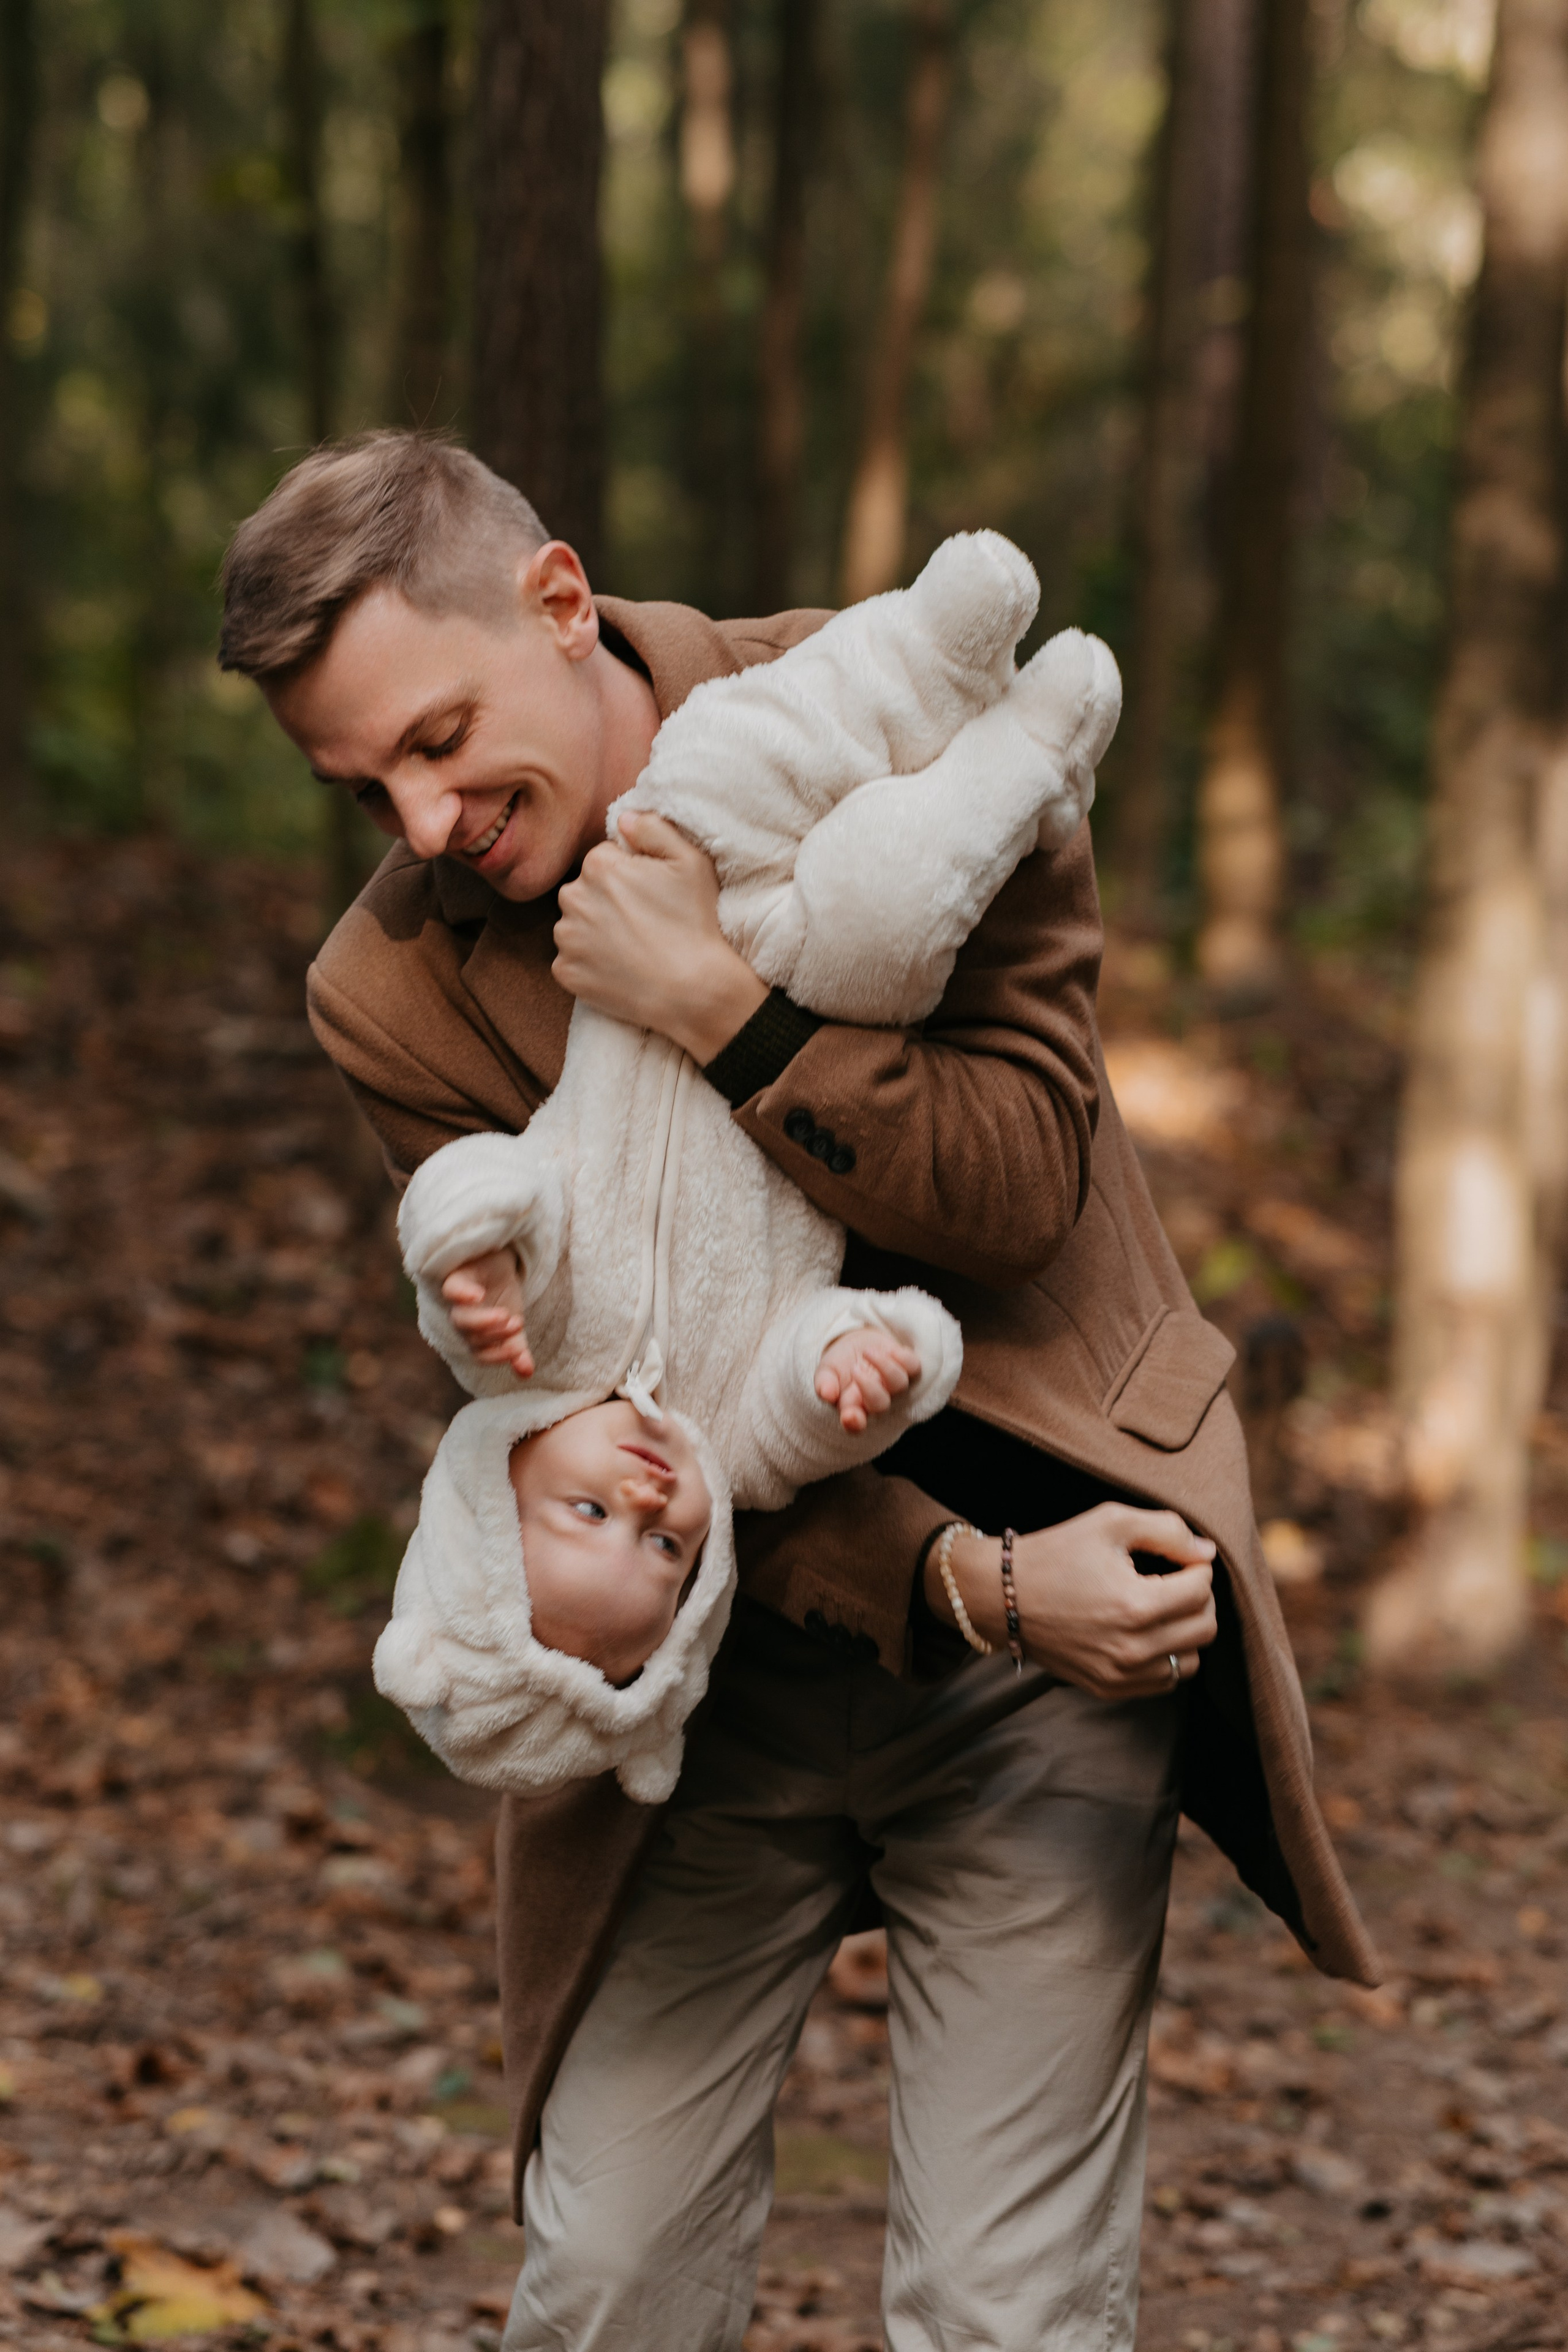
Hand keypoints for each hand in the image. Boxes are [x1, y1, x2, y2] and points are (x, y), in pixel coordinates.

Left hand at [440, 1247, 532, 1378]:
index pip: (480, 1354)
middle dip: (495, 1335)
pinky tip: (478, 1296)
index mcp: (476, 1334)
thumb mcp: (514, 1322)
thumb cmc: (501, 1293)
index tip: (517, 1350)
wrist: (496, 1259)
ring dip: (482, 1321)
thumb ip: (517, 1347)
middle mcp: (463, 1320)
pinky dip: (462, 1295)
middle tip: (517, 1324)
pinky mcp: (455, 1278)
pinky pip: (451, 1290)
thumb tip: (527, 1374)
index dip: (497, 1356)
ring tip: (505, 1315)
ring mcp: (457, 1300)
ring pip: (460, 1319)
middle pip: (471, 1337)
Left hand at [553, 809, 767, 1062]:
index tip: (650, 894)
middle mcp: (573, 897)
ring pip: (575, 925)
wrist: (692, 990)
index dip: (629, 874)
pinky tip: (619, 968)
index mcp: (598, 865)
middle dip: (607, 901)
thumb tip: (624, 820)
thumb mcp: (690, 861)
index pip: (604, 859)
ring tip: (632, 946)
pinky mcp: (565, 972)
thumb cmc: (694, 923)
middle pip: (585, 891)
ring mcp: (566, 938)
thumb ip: (653, 828)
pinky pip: (571, 960)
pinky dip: (589, 964)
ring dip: (595, 931)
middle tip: (643, 921)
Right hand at [815, 1328, 921, 1432]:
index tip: (849, 1416)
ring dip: (884, 1367)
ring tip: (867, 1352)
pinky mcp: (907, 1367)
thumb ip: (824, 1383)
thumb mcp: (826, 1371)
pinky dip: (903, 1358)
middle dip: (869, 1389)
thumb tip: (826, 1394)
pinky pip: (913, 1367)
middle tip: (854, 1369)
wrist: (857, 1344)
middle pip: (880, 1405)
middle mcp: (877, 1399)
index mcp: (854, 1406)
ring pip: (899, 1384)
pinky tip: (889, 1350)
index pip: (856, 1423)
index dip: (854, 1423)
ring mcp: (894, 1384)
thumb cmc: (840, 1364)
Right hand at [928, 1503, 1217, 1698]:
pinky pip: (1163, 1682)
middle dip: (1198, 1598)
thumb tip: (1207, 1551)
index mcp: (1135, 1605)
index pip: (1202, 1590)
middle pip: (1205, 1628)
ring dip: (1186, 1632)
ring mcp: (1120, 1674)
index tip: (1179, 1558)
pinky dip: (1165, 1658)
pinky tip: (1144, 1632)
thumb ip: (1167, 1530)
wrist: (1001, 1595)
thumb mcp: (1110, 1522)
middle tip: (1176, 1580)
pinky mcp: (1109, 1689)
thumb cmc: (1056, 1553)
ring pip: (1189, 1661)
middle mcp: (1132, 1648)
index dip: (1197, 1566)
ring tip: (1161, 1608)